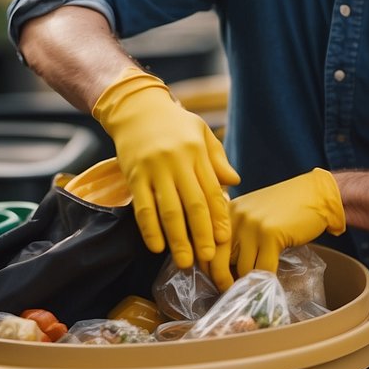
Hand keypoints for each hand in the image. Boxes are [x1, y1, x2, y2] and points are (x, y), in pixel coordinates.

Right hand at [93, 67, 239, 267]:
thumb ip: (217, 159)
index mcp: (196, 153)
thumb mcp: (201, 132)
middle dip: (202, 235)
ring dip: (177, 239)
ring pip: (168, 211)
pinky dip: (149, 229)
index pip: (211, 191)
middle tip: (208, 259)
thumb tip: (234, 182)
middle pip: (192, 205)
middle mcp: (176, 162)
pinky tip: (156, 247)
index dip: (219, 218)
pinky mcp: (134, 176)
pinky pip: (142, 207)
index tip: (225, 240)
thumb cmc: (174, 122)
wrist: (136, 107)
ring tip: (185, 261)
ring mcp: (153, 170)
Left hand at [208, 168, 345, 290]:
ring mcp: (252, 226)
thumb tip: (221, 265)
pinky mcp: (271, 235)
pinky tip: (269, 283)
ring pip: (242, 269)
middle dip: (222, 282)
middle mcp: (235, 217)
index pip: (206, 246)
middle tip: (229, 292)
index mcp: (226, 211)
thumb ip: (235, 232)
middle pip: (217, 260)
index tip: (215, 280)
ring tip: (252, 289)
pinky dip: (266, 281)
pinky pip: (263, 269)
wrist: (315, 194)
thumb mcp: (252, 213)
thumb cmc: (285, 207)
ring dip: (248, 283)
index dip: (208, 268)